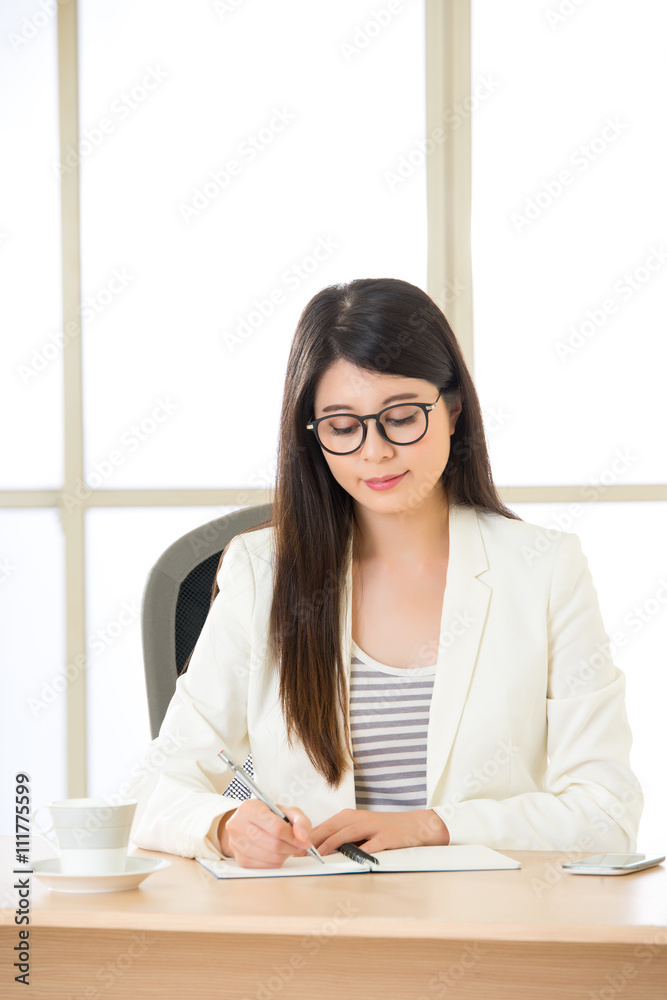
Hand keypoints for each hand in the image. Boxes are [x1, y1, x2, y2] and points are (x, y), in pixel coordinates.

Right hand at [218, 799, 314, 867]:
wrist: (249, 822)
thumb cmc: (269, 816)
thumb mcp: (286, 810)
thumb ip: (300, 820)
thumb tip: (303, 837)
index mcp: (249, 808)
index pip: (276, 827)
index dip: (294, 837)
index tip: (305, 841)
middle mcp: (237, 825)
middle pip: (274, 844)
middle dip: (291, 847)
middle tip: (298, 845)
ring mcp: (236, 843)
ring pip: (270, 857)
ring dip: (284, 855)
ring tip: (287, 847)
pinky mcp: (239, 859)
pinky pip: (265, 867)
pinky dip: (276, 862)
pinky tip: (277, 853)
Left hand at [310, 808, 449, 856]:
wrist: (413, 825)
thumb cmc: (383, 829)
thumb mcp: (360, 828)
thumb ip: (342, 835)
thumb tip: (318, 847)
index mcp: (351, 816)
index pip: (326, 824)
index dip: (310, 835)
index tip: (296, 845)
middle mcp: (360, 818)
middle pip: (334, 825)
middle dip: (316, 838)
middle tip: (302, 850)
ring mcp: (374, 826)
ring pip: (349, 831)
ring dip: (333, 842)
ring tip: (321, 852)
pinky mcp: (387, 837)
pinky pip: (373, 844)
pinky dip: (362, 850)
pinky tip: (354, 857)